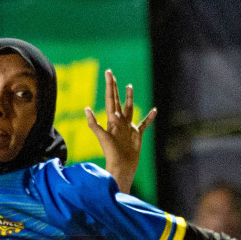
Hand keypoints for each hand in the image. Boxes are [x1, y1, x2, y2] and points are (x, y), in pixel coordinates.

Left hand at [85, 69, 154, 194]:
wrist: (122, 166)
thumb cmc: (111, 153)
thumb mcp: (102, 137)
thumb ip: (93, 124)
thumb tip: (86, 109)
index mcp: (112, 120)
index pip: (110, 99)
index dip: (109, 86)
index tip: (109, 73)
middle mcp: (119, 121)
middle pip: (116, 100)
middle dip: (114, 87)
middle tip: (111, 74)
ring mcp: (128, 127)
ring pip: (129, 108)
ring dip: (129, 97)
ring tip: (129, 86)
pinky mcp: (136, 134)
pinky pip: (144, 124)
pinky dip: (149, 118)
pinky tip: (154, 110)